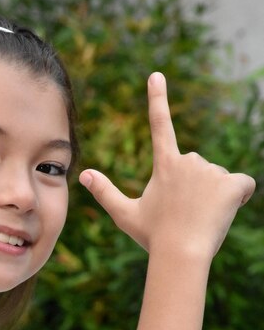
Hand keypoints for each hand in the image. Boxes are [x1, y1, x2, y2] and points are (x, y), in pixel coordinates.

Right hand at [80, 73, 254, 259]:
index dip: (157, 99)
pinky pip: (243, 186)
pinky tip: (224, 213)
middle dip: (196, 189)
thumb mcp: (125, 215)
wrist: (180, 254)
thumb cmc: (153, 237)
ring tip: (201, 218)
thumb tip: (84, 173)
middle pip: (198, 170)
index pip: (160, 126)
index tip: (157, 75)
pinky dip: (239, 198)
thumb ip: (105, 192)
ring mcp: (210, 171)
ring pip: (219, 180)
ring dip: (214, 197)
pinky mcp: (231, 184)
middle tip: (185, 215)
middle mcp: (188, 161)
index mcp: (164, 165)